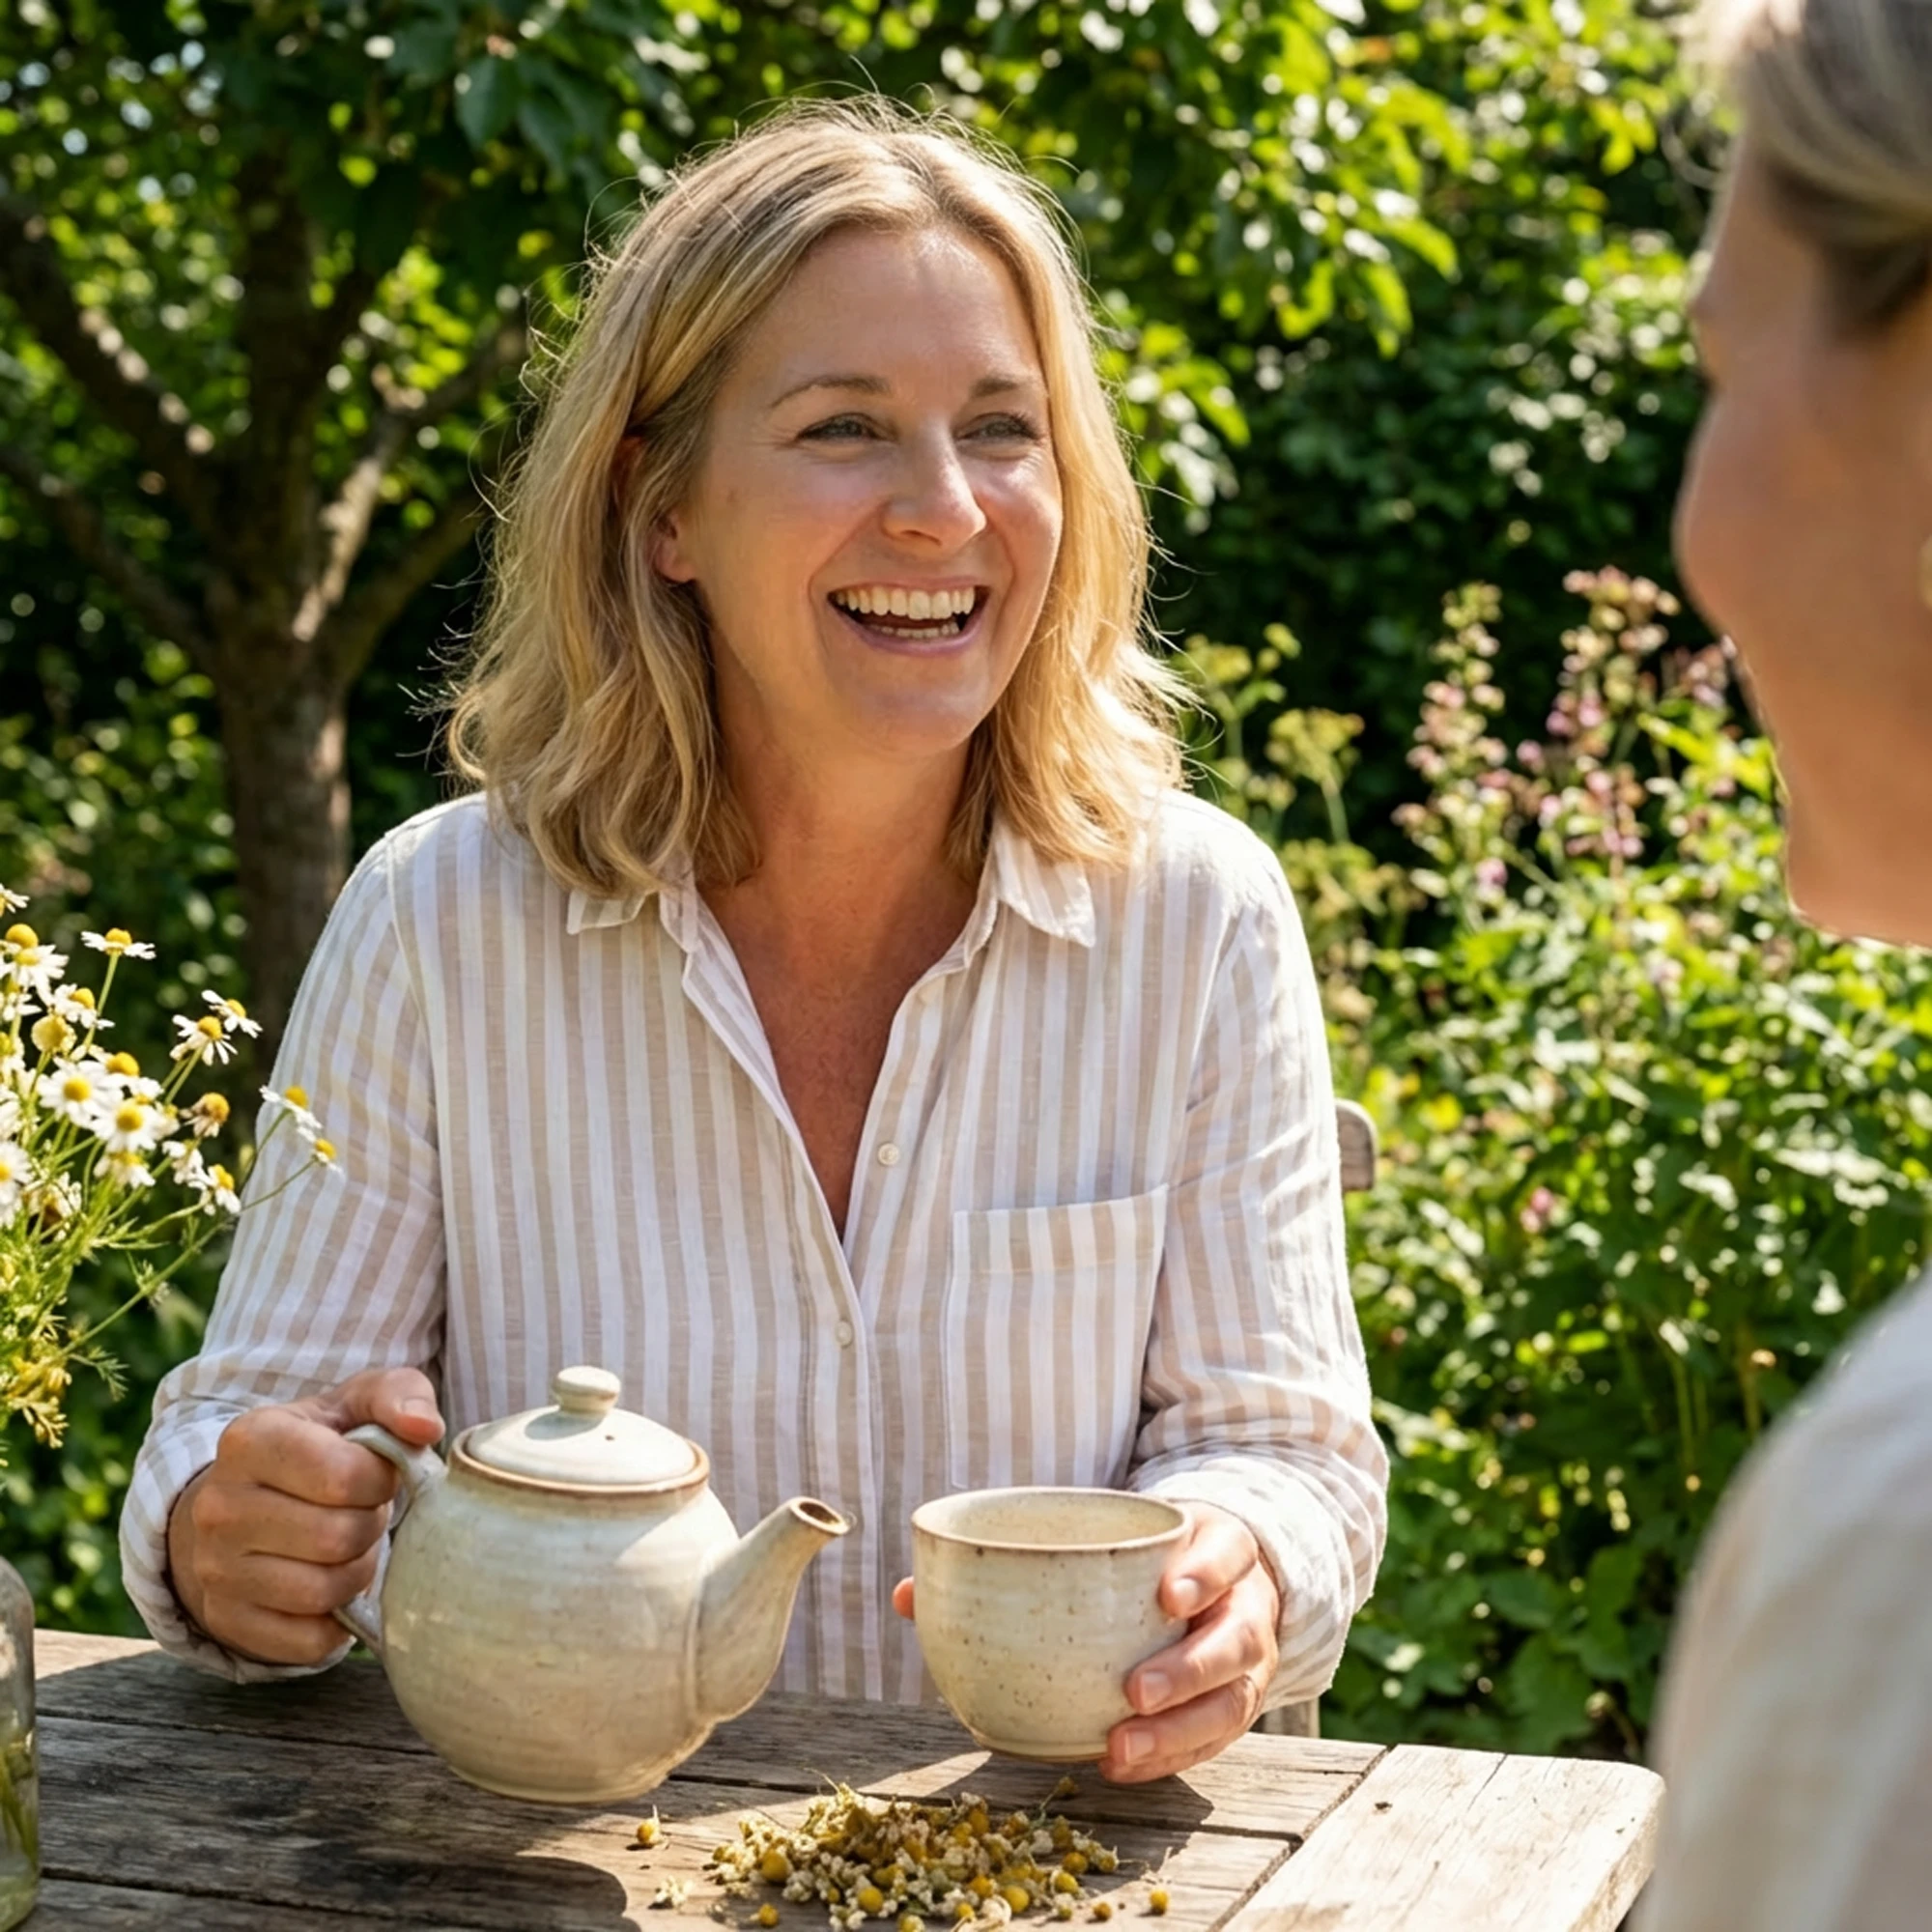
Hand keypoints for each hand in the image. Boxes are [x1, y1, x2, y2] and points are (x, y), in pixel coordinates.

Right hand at [165, 1367, 443, 1666]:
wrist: (247, 1500)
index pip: (342, 1476)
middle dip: (370, 1525)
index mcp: (250, 1440)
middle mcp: (219, 1506)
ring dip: (357, 1571)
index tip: (377, 1473)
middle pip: (336, 1538)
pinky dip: (338, 1620)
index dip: (380, 1479)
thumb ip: (400, 1397)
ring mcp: (214, 1569)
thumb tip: (426, 1428)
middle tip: (364, 1512)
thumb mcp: (357, 1403)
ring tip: (350, 1544)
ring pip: (322, 1593)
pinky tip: (332, 1583)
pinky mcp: (226, 1620)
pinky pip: (307, 1641)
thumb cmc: (321, 1445)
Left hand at [890, 1501, 1280, 1782]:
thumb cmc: (1136, 1559)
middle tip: (1132, 1690)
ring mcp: (1246, 1662)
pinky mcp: (1234, 1706)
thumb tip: (909, 1595)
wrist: (1214, 1573)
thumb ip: (1022, 1552)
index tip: (1166, 1594)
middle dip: (1186, 1669)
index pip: (1226, 1549)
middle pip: (1234, 1637)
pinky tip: (1121, 1766)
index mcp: (1218, 1547)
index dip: (1203, 1571)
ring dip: (1177, 1730)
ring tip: (1118, 1747)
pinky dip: (1171, 1757)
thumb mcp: (1107, 1535)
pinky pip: (1214, 1741)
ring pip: (1231, 1701)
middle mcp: (1243, 1605)